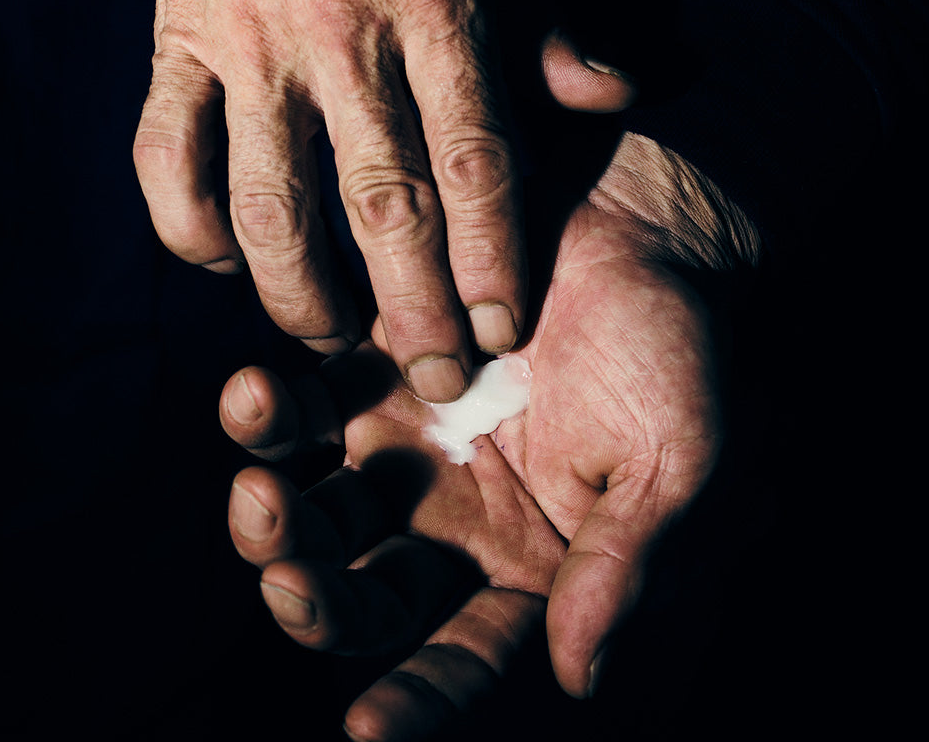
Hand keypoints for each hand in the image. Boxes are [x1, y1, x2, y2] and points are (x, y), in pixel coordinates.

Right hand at [122, 0, 524, 399]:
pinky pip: (166, 160)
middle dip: (412, 310)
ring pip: (268, 203)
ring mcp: (249, 42)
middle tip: (436, 380)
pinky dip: (189, 230)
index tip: (501, 332)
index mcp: (438, 6)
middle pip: (382, 204)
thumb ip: (554, 24)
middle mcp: (342, 33)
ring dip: (298, 292)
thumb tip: (613, 97)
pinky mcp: (176, 43)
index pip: (475, 161)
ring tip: (331, 338)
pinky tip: (226, 265)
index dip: (491, 259)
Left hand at [219, 45, 758, 737]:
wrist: (639, 235)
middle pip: (363, 587)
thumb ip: (617, 565)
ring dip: (270, 516)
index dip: (418, 699)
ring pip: (315, 507)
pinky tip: (255, 393)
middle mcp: (455, 509)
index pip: (464, 650)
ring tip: (259, 487)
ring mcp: (406, 438)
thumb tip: (576, 675)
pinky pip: (302, 404)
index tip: (366, 732)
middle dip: (314, 598)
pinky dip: (267, 411)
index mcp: (529, 555)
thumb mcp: (666, 466)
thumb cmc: (673, 351)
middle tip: (286, 575)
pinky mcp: (374, 367)